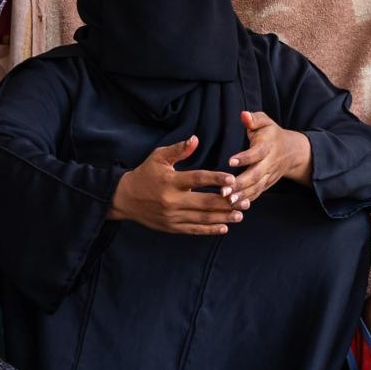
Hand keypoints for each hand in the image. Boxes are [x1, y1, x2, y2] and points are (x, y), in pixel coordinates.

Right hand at [109, 136, 241, 234]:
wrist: (125, 199)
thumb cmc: (145, 174)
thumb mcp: (158, 158)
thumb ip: (178, 150)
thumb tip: (195, 139)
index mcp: (170, 181)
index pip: (197, 179)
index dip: (215, 179)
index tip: (232, 178)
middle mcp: (172, 200)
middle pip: (204, 202)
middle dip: (227, 203)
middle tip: (245, 201)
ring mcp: (172, 216)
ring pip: (202, 218)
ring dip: (223, 218)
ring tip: (240, 215)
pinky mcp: (172, 227)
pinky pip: (194, 230)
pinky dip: (210, 230)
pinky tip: (224, 227)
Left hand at [227, 111, 311, 208]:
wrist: (292, 152)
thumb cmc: (271, 134)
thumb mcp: (265, 122)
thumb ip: (254, 119)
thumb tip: (244, 115)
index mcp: (268, 146)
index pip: (257, 153)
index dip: (245, 157)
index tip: (230, 161)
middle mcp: (269, 163)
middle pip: (256, 175)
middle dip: (240, 183)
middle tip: (224, 190)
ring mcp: (269, 175)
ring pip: (256, 187)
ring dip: (242, 195)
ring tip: (227, 200)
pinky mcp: (266, 184)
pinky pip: (257, 193)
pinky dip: (246, 200)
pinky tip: (233, 205)